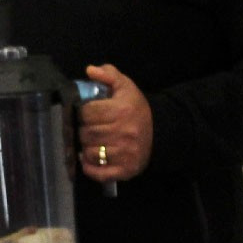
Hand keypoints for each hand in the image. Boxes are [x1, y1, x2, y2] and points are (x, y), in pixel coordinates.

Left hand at [79, 63, 152, 183]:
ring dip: (86, 148)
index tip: (87, 113)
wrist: (159, 132)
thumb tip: (90, 70)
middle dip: (83, 130)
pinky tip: (91, 159)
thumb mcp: (126, 87)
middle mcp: (123, 133)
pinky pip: (98, 173)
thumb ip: (108, 75)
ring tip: (92, 142)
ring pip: (90, 153)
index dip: (83, 112)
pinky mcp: (125, 170)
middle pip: (86, 133)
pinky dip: (90, 168)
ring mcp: (124, 154)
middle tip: (88, 128)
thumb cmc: (136, 109)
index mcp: (121, 110)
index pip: (87, 112)